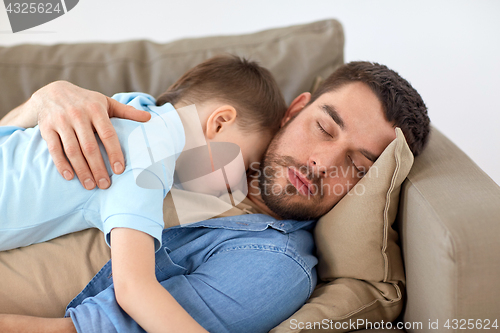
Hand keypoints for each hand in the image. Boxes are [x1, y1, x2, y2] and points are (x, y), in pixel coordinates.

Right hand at [33, 81, 150, 189]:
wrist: (51, 91)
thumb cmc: (86, 101)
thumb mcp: (106, 102)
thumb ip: (127, 111)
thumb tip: (149, 118)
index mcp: (96, 110)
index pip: (107, 134)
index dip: (114, 153)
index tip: (119, 170)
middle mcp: (78, 115)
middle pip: (89, 147)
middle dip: (98, 168)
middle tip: (106, 185)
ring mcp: (61, 122)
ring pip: (72, 150)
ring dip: (82, 170)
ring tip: (90, 186)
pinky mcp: (47, 129)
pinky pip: (54, 150)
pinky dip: (61, 164)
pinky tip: (70, 177)